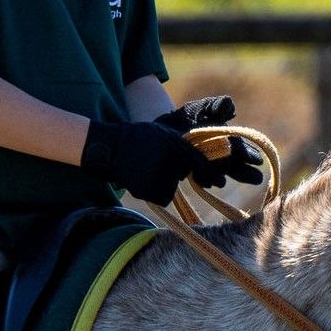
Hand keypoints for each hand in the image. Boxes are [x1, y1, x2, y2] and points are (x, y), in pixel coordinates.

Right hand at [80, 120, 219, 204]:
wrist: (110, 148)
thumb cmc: (138, 137)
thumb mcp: (163, 133)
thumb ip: (183, 145)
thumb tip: (205, 159)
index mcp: (175, 146)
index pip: (200, 164)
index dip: (211, 175)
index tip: (220, 183)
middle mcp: (170, 162)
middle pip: (183, 174)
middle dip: (177, 171)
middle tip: (158, 161)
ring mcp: (158, 178)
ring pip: (171, 187)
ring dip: (165, 181)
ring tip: (148, 168)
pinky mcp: (148, 191)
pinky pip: (161, 196)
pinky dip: (155, 190)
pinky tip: (143, 178)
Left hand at [153, 95, 262, 186]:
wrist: (162, 128)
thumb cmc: (186, 117)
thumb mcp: (200, 108)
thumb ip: (215, 106)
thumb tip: (229, 103)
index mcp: (225, 140)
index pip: (240, 148)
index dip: (249, 154)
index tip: (258, 160)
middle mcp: (218, 155)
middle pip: (235, 166)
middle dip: (245, 173)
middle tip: (257, 179)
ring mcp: (205, 166)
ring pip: (218, 174)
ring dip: (220, 177)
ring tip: (222, 181)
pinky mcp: (191, 172)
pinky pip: (201, 178)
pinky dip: (204, 179)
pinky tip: (205, 180)